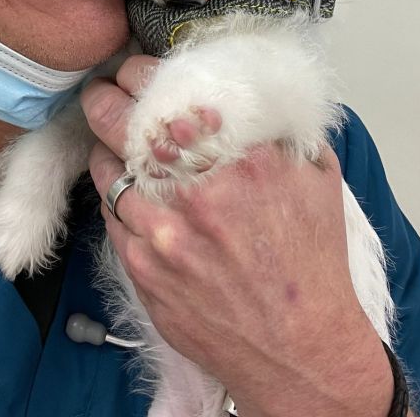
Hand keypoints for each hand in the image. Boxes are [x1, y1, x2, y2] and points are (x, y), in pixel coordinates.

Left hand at [81, 56, 394, 416]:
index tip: (134, 71)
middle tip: (101, 91)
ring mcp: (165, 232)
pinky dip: (114, 194)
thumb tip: (254, 96)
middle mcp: (198, 191)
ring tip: (108, 138)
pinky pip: (111, 216)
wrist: (302, 348)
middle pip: (123, 125)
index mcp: (243, 158)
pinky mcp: (145, 268)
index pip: (169, 93)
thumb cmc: (312, 264)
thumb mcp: (318, 178)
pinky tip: (122, 186)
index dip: (140, 73)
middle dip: (104, 99)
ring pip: (108, 171)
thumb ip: (282, 131)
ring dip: (106, 149)